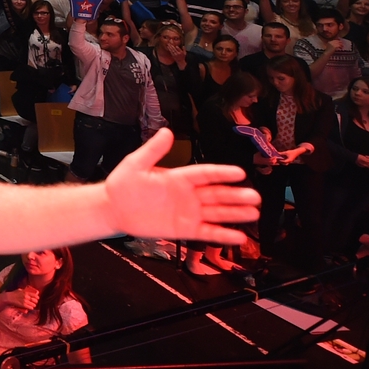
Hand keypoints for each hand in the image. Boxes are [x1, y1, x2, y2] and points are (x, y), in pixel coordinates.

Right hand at [7, 285, 39, 310]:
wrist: (9, 298)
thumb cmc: (13, 293)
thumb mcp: (19, 290)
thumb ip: (24, 291)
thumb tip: (27, 291)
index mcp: (26, 292)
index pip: (35, 295)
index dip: (37, 297)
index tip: (37, 298)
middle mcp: (26, 297)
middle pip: (35, 300)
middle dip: (36, 302)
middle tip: (34, 303)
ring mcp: (25, 301)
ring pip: (33, 305)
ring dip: (33, 305)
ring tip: (32, 306)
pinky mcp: (23, 305)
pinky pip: (30, 307)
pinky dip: (31, 308)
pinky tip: (31, 308)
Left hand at [104, 129, 259, 246]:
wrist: (113, 208)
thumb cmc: (123, 184)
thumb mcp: (136, 164)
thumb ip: (153, 150)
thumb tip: (167, 132)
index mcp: (179, 177)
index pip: (205, 174)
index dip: (222, 173)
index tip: (239, 173)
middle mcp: (188, 195)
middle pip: (217, 194)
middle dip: (236, 196)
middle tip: (254, 197)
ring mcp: (188, 212)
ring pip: (216, 213)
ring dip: (235, 213)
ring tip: (254, 213)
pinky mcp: (184, 229)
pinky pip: (207, 232)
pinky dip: (223, 235)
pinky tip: (239, 237)